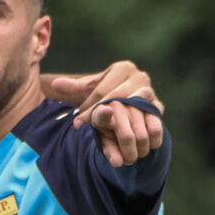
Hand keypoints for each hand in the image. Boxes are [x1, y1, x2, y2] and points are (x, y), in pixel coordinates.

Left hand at [46, 61, 164, 166]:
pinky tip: (129, 145)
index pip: (102, 91)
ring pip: (136, 109)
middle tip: (87, 132)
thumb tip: (55, 84)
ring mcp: (151, 92)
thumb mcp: (90, 89)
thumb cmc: (107, 92)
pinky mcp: (158, 107)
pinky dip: (141, 132)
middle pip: (118, 99)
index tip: (76, 124)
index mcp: (123, 68)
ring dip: (123, 126)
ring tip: (110, 140)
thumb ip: (74, 87)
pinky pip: (151, 120)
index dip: (88, 108)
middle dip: (100, 117)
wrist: (131, 98)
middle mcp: (140, 77)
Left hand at [86, 100, 161, 166]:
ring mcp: (134, 102)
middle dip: (130, 155)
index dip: (104, 114)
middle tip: (130, 159)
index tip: (108, 111)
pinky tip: (151, 144)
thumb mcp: (107, 143)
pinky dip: (155, 143)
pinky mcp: (151, 103)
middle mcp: (117, 104)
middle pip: (126, 137)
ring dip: (142, 151)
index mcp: (100, 114)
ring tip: (140, 152)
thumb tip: (118, 162)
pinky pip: (156, 130)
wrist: (128, 119)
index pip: (101, 114)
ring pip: (142, 136)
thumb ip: (111, 152)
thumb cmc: (113, 134)